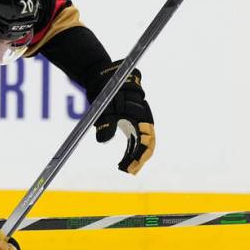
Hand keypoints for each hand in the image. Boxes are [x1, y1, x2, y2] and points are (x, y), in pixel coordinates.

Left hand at [89, 60, 155, 174]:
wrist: (104, 77)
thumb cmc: (106, 90)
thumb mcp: (104, 106)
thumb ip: (105, 123)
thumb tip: (102, 142)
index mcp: (141, 115)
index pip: (146, 140)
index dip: (139, 155)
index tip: (130, 167)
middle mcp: (143, 119)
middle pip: (147, 144)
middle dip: (140, 159)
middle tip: (129, 171)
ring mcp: (137, 122)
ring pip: (142, 144)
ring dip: (135, 157)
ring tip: (126, 169)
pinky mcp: (130, 123)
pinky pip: (134, 141)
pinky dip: (130, 152)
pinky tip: (123, 162)